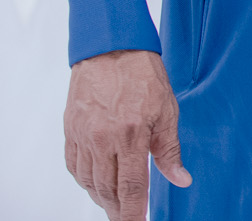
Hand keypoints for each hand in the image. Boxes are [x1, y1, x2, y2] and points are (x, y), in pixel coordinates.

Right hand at [65, 49, 190, 219]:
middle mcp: (103, 140)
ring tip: (114, 204)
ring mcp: (83, 136)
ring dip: (102, 197)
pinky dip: (85, 180)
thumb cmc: (142, 74)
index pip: (132, 188)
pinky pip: (74, 166)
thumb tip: (180, 179)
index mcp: (131, 135)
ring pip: (89, 182)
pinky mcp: (70, 130)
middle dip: (118, 210)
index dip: (134, 213)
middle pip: (107, 190)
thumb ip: (169, 150)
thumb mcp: (167, 110)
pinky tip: (96, 184)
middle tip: (127, 218)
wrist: (110, 47)